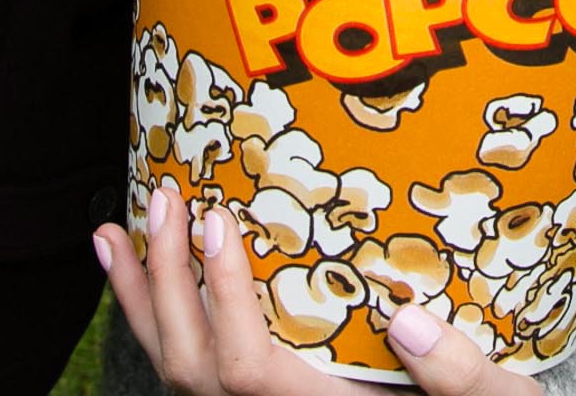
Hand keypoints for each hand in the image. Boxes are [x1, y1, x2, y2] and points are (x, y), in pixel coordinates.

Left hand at [96, 180, 539, 395]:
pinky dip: (154, 316)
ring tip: (114, 232)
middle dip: (169, 282)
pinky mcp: (259, 393)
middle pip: (194, 368)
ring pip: (177, 369)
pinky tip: (137, 269)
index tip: (219, 222)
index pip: (252, 370)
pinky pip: (186, 366)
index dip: (225, 299)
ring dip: (143, 298)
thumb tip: (409, 320)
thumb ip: (461, 375)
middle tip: (167, 200)